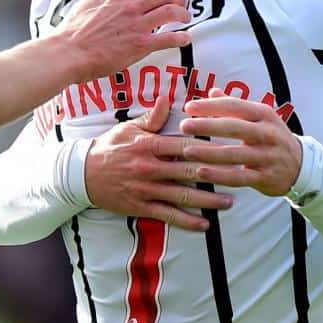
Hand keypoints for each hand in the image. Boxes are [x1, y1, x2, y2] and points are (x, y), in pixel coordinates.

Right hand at [59, 0, 192, 74]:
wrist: (68, 52)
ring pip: (171, 11)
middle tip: (182, 4)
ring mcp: (136, 25)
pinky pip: (167, 38)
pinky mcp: (138, 45)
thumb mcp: (89, 3)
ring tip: (185, 19)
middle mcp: (130, 7)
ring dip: (183, 14)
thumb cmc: (74, 31)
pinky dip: (181, 38)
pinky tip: (185, 39)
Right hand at [82, 78, 232, 231]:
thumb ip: (152, 117)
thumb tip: (167, 98)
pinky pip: (167, 215)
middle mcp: (149, 167)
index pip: (185, 145)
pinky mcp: (141, 207)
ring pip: (182, 196)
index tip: (231, 147)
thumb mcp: (128, 128)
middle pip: (190, 171)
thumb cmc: (110, 148)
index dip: (210, 147)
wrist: (82, 174)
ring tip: (229, 202)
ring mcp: (146, 189)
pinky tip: (205, 225)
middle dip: (217, 175)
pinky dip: (187, 221)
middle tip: (240, 176)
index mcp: (149, 145)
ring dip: (208, 200)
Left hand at [174, 97, 303, 197]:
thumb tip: (212, 91)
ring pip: (235, 154)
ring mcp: (268, 156)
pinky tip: (201, 172)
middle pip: (234, 128)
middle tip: (184, 125)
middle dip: (207, 126)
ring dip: (209, 153)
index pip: (235, 106)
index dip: (211, 106)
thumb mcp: (260, 117)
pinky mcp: (266, 177)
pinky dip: (219, 176)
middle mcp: (268, 133)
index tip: (189, 108)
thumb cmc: (272, 137)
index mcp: (264, 114)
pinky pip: (239, 177)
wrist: (301, 165)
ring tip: (187, 151)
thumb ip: (235, 106)